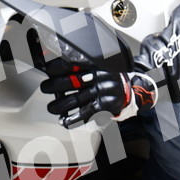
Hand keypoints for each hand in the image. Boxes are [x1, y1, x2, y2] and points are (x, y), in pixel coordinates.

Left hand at [41, 64, 156, 125]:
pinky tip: (64, 121)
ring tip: (52, 107)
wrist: (135, 90)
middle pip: (71, 81)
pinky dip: (74, 119)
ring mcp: (104, 91)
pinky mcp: (107, 106)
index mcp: (98, 62)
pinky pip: (87, 113)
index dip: (57, 67)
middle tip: (45, 88)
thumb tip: (59, 57)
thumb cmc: (112, 77)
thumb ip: (83, 60)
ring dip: (60, 105)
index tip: (47, 70)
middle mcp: (101, 75)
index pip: (73, 62)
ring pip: (76, 99)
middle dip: (54, 86)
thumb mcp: (101, 62)